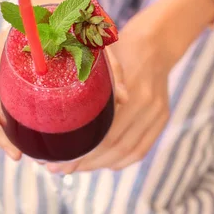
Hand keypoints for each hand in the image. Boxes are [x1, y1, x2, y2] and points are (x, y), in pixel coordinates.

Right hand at [0, 28, 126, 162]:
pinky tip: (27, 140)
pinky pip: (9, 101)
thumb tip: (123, 98)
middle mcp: (3, 56)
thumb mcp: (92, 36)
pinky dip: (14, 121)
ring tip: (19, 156)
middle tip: (16, 155)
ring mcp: (7, 68)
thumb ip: (109, 63)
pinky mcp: (16, 78)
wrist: (62, 1)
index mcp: (11, 42)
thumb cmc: (76, 17)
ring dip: (4, 132)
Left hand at [46, 0, 213, 172]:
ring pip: (125, 152)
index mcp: (130, 88)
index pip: (102, 130)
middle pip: (112, 145)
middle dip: (83, 162)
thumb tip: (51, 113)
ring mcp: (157, 113)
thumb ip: (82, 78)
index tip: (54, 158)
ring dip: (98, 165)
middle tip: (56, 169)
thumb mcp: (98, 56)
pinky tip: (98, 165)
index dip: (78, 149)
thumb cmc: (117, 50)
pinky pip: (140, 151)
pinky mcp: (162, 119)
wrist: (155, 44)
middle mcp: (147, 103)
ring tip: (73, 169)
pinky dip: (117, 162)